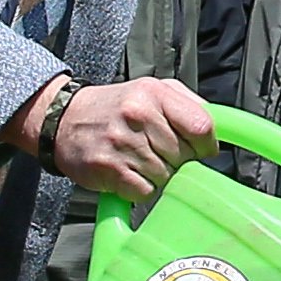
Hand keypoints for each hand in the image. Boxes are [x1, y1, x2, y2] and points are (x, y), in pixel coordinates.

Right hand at [33, 76, 213, 203]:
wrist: (64, 119)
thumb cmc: (115, 107)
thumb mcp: (153, 90)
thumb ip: (188, 104)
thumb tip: (216, 129)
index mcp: (155, 94)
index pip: (202, 126)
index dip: (207, 144)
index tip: (202, 149)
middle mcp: (138, 116)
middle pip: (185, 156)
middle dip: (180, 160)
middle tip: (161, 152)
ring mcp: (122, 144)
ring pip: (167, 176)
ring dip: (160, 174)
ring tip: (142, 160)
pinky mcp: (109, 169)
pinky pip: (146, 191)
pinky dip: (143, 188)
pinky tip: (131, 173)